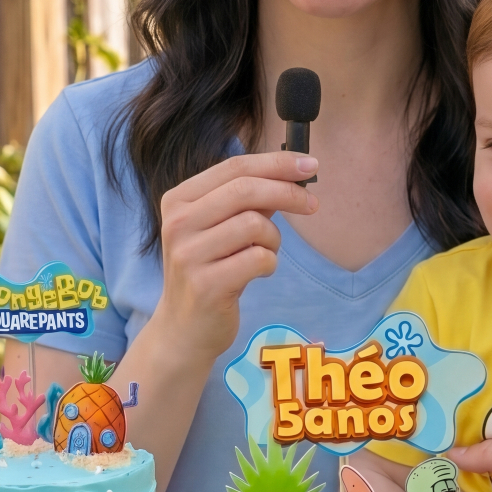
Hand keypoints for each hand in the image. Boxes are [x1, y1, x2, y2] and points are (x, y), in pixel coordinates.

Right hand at [152, 150, 317, 362]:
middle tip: (312, 205)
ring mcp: (189, 254)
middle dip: (288, 193)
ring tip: (265, 253)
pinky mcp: (206, 284)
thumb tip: (293, 173)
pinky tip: (258, 273)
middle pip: (246, 190)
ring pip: (255, 224)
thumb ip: (249, 200)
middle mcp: (178, 223)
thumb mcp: (219, 228)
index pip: (234, 167)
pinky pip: (259, 259)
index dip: (277, 163)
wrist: (183, 329)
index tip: (310, 164)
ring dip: (274, 239)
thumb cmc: (208, 271)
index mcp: (179, 200)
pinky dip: (270, 263)